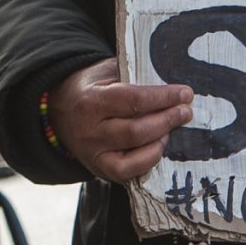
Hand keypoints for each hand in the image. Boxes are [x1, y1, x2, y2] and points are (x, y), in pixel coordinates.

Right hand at [46, 62, 195, 183]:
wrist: (59, 110)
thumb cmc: (91, 87)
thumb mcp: (106, 72)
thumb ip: (133, 76)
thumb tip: (170, 83)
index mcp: (91, 100)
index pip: (133, 100)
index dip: (163, 97)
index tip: (185, 93)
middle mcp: (90, 130)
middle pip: (136, 130)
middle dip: (167, 120)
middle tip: (186, 111)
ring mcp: (93, 152)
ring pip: (134, 152)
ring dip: (160, 140)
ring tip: (172, 128)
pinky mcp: (98, 168)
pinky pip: (127, 172)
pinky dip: (148, 161)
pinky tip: (158, 146)